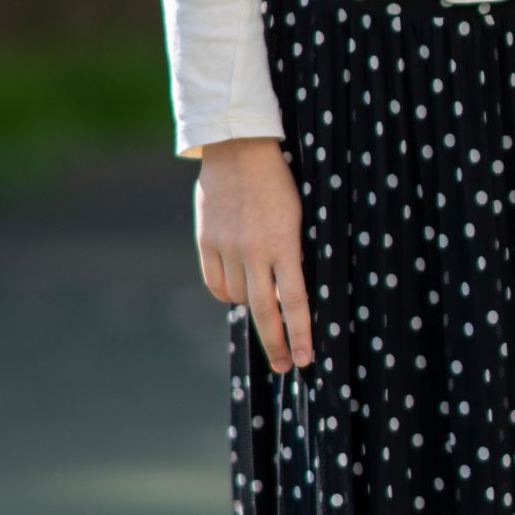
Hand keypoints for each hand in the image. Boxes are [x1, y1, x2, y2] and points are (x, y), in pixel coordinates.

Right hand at [194, 138, 313, 372]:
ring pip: (238, 298)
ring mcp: (227, 247)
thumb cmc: (279, 181)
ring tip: (264, 310)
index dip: (300, 334)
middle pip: (264, 311)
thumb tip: (287, 295)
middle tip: (286, 366)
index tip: (306, 359)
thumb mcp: (297, 217)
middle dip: (277, 344)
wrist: (239, 148)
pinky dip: (227, 293)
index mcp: (284, 243)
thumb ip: (291, 255)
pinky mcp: (207, 242)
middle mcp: (254, 250)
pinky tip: (237, 293)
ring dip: (252, 310)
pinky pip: (216, 283)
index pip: (294, 301)